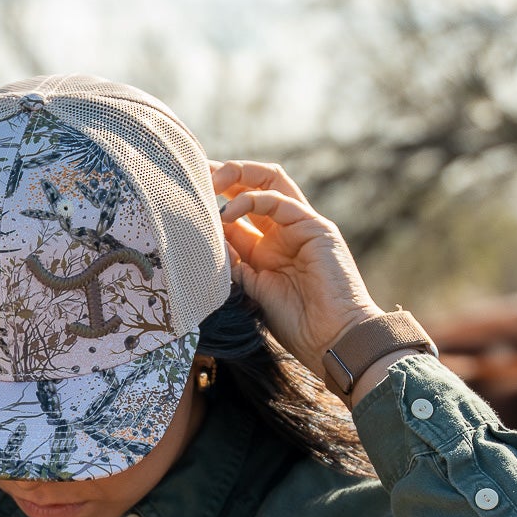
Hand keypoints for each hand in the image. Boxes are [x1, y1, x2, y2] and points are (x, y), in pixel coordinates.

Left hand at [210, 160, 382, 381]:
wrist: (332, 341)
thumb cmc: (297, 325)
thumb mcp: (253, 289)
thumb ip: (235, 264)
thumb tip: (206, 242)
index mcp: (266, 247)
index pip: (237, 210)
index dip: (212, 199)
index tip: (185, 193)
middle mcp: (283, 231)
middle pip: (254, 185)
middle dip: (224, 175)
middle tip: (197, 175)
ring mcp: (301, 226)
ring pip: (269, 181)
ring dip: (237, 176)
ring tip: (209, 188)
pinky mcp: (316, 228)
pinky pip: (281, 201)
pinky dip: (252, 200)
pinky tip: (229, 213)